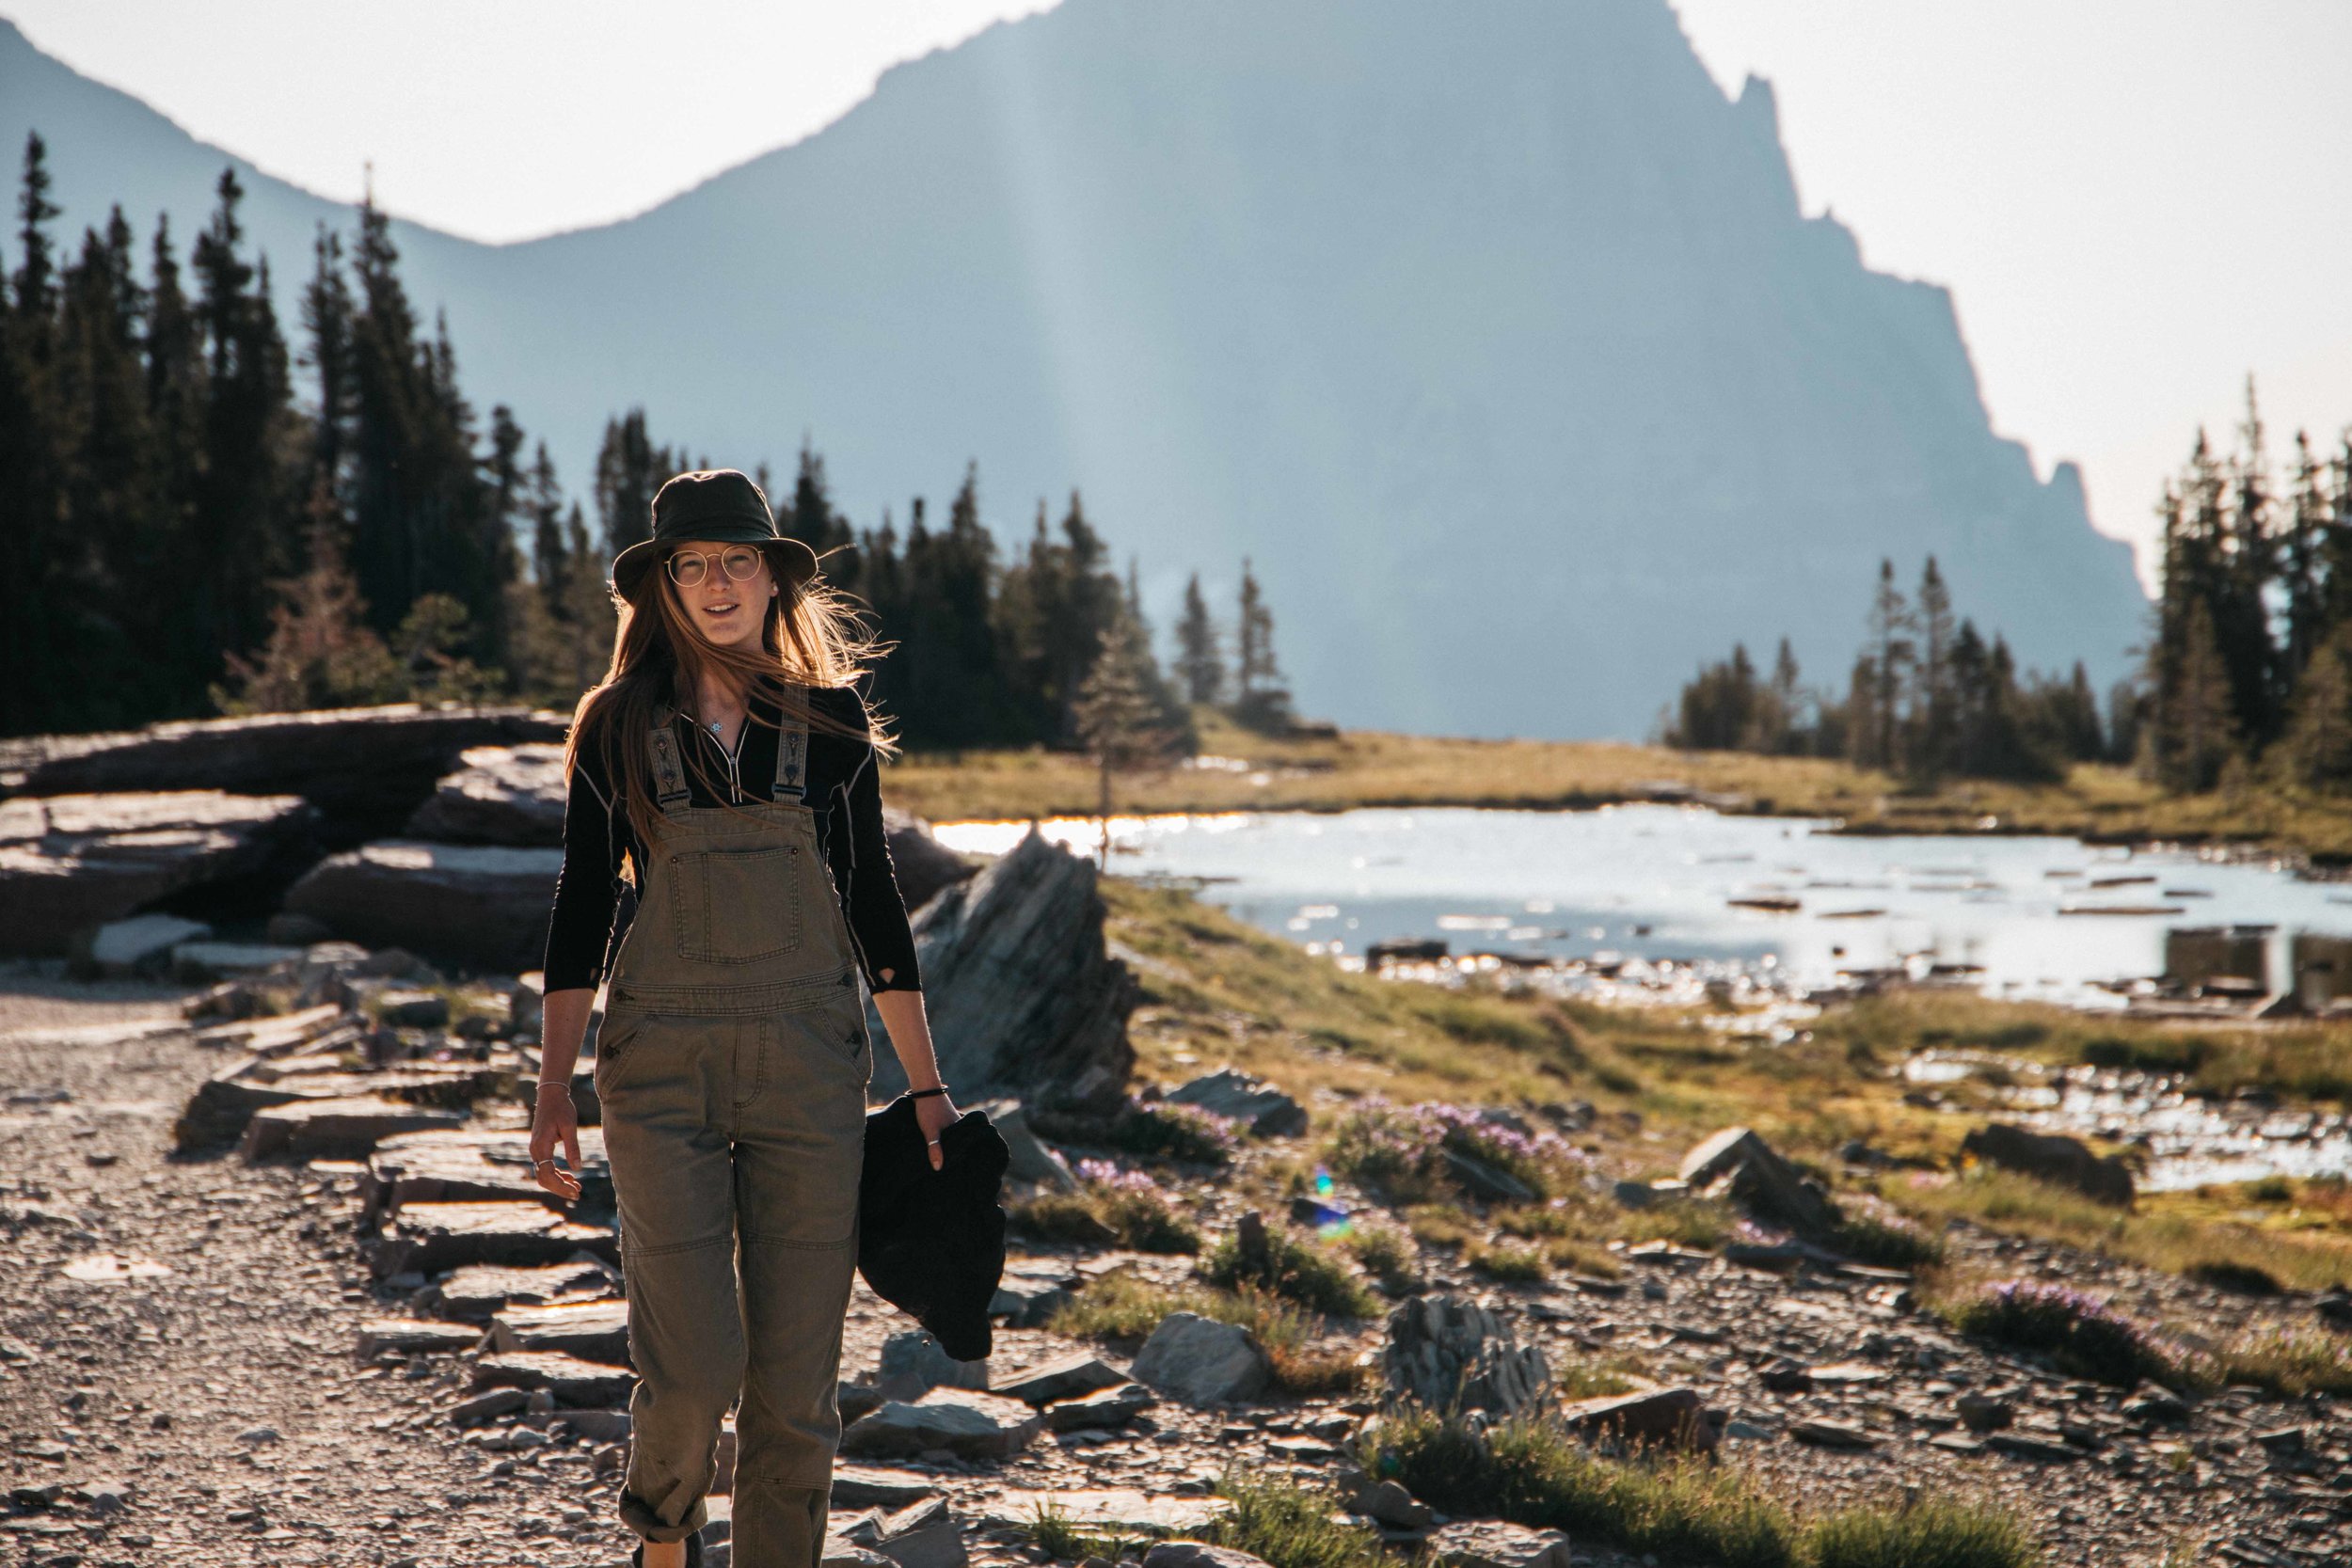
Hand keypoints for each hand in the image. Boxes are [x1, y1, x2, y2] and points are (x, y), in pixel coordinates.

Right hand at [531, 1082, 583, 1201]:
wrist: (551, 1096)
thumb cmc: (562, 1108)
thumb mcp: (570, 1127)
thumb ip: (573, 1148)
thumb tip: (577, 1168)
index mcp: (541, 1146)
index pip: (547, 1174)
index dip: (560, 1186)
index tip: (575, 1192)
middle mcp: (535, 1150)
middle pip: (544, 1179)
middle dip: (560, 1188)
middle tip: (578, 1194)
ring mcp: (536, 1150)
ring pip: (544, 1174)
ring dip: (559, 1183)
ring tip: (577, 1188)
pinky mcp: (540, 1148)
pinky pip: (546, 1167)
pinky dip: (557, 1174)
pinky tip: (570, 1177)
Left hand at [914, 1090, 957, 1171]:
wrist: (924, 1089)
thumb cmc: (929, 1110)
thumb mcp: (930, 1132)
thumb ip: (935, 1149)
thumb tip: (938, 1168)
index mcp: (961, 1128)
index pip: (965, 1146)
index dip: (963, 1157)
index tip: (961, 1169)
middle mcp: (959, 1123)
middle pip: (959, 1141)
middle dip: (957, 1152)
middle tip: (953, 1168)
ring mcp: (952, 1119)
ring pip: (952, 1135)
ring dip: (949, 1144)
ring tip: (944, 1159)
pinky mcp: (944, 1116)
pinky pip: (947, 1130)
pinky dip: (944, 1138)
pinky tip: (938, 1144)